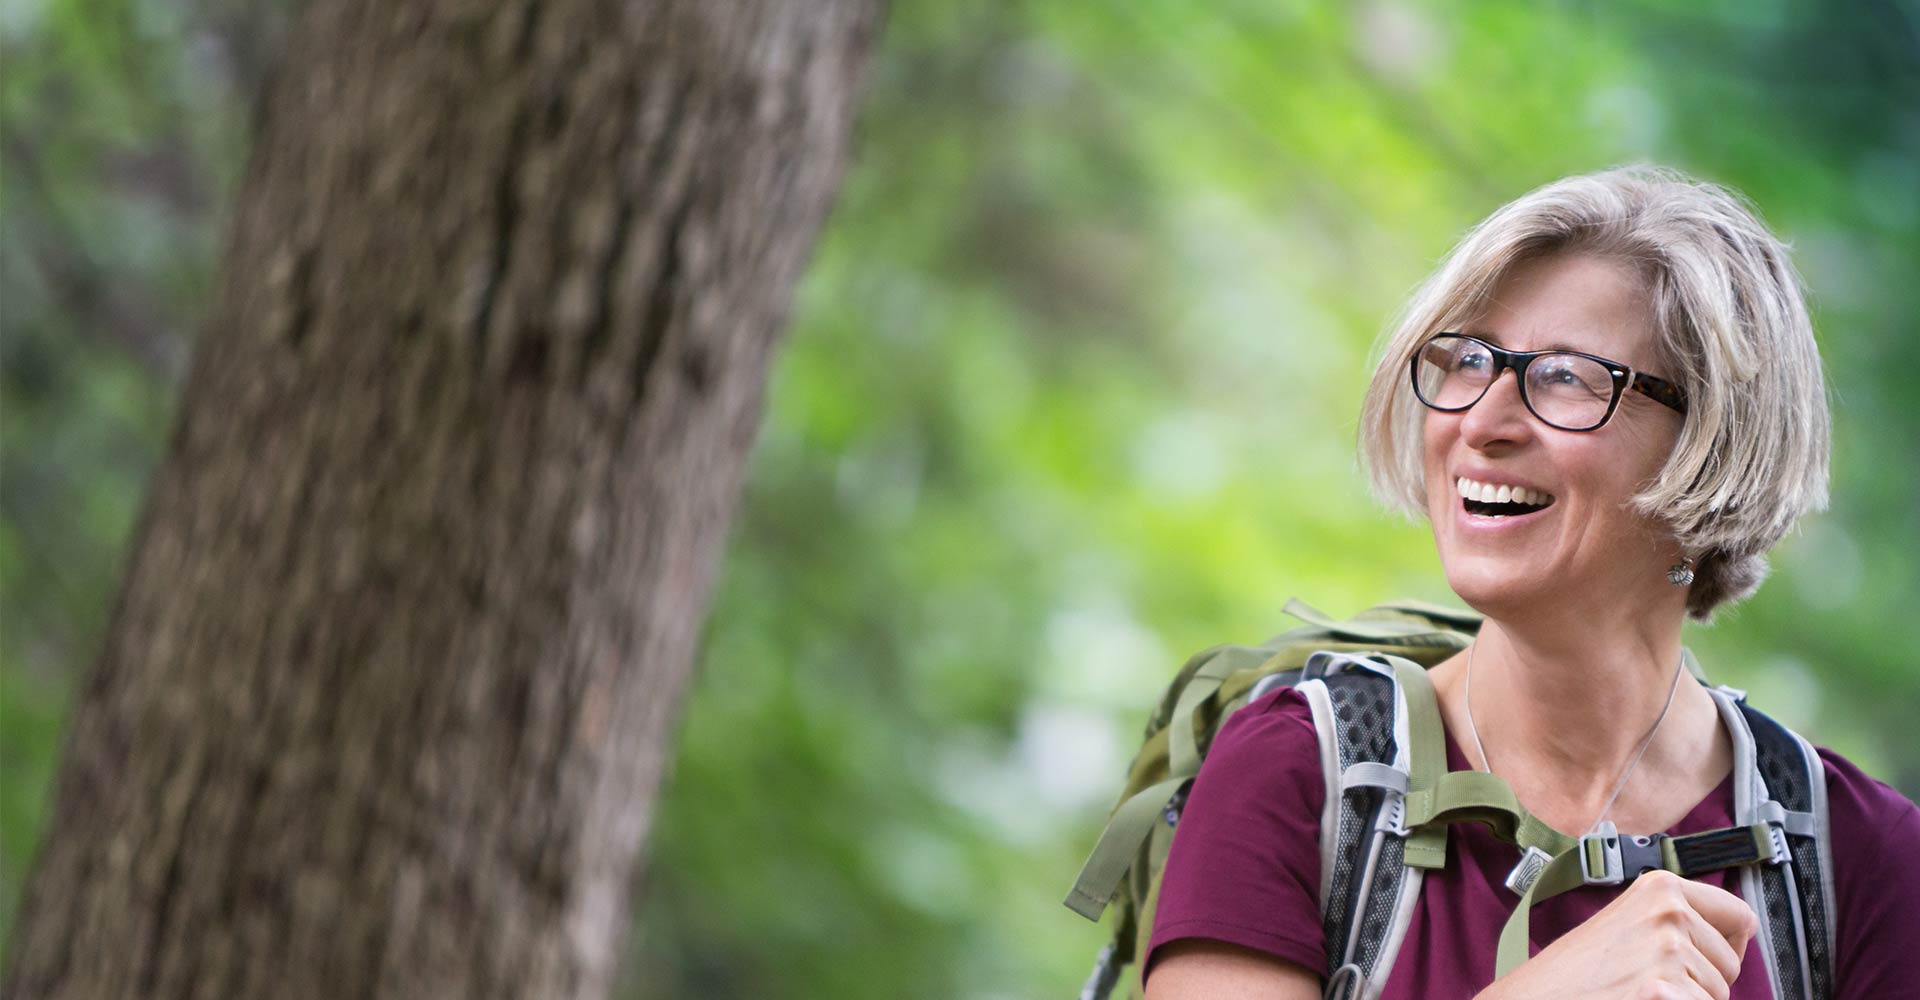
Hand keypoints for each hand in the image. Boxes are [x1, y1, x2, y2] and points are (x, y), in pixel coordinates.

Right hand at [1480, 870, 1757, 999]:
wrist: (1537, 998)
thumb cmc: (1573, 973)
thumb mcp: (1628, 924)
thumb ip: (1674, 921)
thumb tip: (1733, 935)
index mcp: (1660, 887)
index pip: (1740, 917)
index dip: (1727, 947)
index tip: (1708, 958)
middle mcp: (1669, 913)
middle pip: (1730, 965)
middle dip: (1702, 983)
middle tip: (1652, 983)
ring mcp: (1668, 952)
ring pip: (1718, 996)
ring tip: (1640, 993)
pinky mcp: (1665, 991)